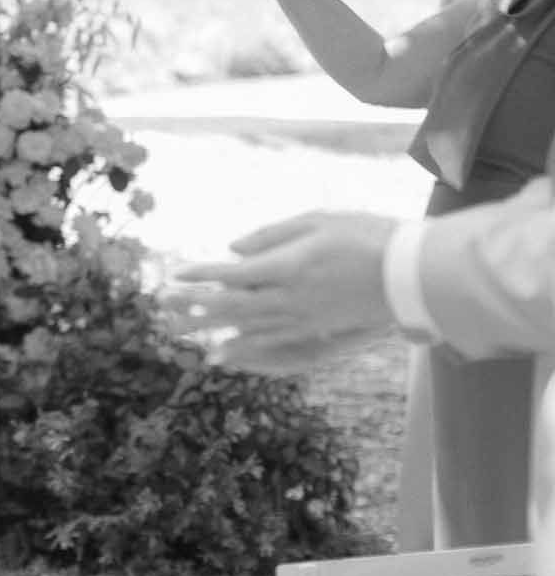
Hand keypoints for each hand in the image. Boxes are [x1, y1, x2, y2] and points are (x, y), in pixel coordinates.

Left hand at [160, 210, 396, 372]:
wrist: (414, 273)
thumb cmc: (367, 236)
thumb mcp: (316, 221)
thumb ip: (271, 236)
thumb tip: (232, 250)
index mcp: (286, 267)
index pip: (229, 274)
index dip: (199, 275)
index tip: (174, 275)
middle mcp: (289, 298)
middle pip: (229, 306)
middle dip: (193, 307)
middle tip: (162, 309)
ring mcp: (302, 318)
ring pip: (244, 328)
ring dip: (209, 330)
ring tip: (179, 332)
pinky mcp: (316, 331)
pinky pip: (269, 343)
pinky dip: (240, 348)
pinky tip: (220, 354)